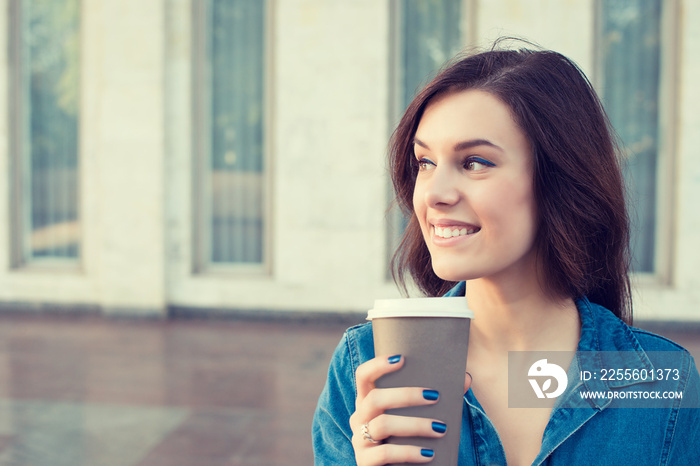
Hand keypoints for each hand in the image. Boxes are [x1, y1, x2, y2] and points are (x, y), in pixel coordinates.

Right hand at [349, 355, 471, 464]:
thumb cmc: (409, 438)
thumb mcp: (417, 417)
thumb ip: (436, 398)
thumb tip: (466, 378)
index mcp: (368, 401)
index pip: (363, 375)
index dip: (377, 364)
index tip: (401, 358)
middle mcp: (359, 417)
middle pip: (375, 398)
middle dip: (406, 395)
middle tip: (434, 396)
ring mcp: (359, 440)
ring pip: (382, 424)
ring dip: (415, 424)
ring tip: (440, 428)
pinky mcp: (365, 462)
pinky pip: (385, 454)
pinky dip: (410, 452)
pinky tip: (429, 453)